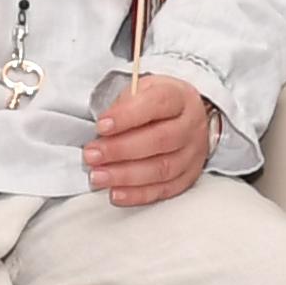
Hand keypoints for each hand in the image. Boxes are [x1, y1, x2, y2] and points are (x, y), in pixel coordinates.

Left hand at [86, 73, 214, 206]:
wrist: (185, 117)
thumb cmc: (157, 105)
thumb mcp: (141, 90)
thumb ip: (124, 105)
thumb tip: (104, 128)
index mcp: (179, 97)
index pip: (156, 104)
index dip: (127, 116)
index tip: (101, 126)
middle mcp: (191, 125)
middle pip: (159, 140)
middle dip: (120, 150)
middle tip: (92, 155)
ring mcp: (193, 153)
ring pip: (162, 168)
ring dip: (126, 175)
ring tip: (98, 176)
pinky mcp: (189, 176)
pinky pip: (165, 190)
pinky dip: (138, 194)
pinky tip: (116, 193)